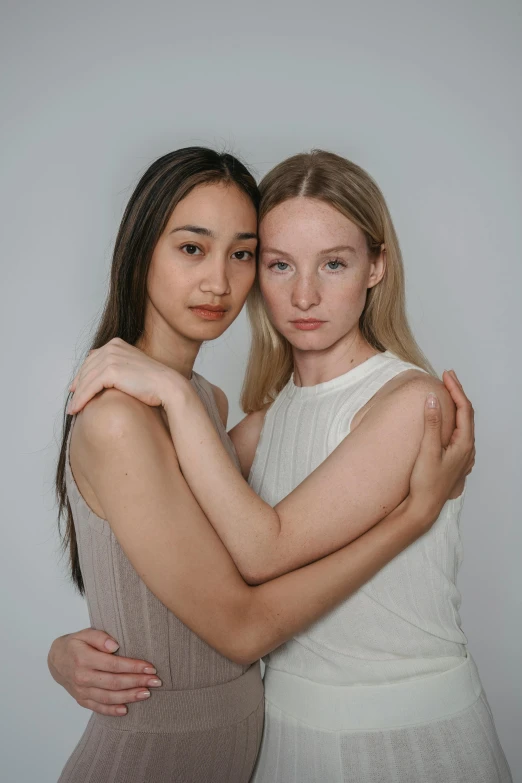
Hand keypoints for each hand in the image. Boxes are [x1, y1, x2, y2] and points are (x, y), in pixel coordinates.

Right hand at [47, 628, 161, 716]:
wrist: (56, 660)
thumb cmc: (75, 644)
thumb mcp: (84, 633)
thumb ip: (99, 637)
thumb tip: (115, 645)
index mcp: (84, 659)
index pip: (113, 665)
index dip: (133, 667)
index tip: (150, 667)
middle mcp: (82, 677)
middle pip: (114, 682)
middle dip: (137, 682)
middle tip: (156, 681)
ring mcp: (81, 691)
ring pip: (108, 697)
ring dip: (129, 697)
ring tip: (146, 694)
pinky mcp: (81, 699)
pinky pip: (98, 707)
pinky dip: (112, 710)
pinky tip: (126, 710)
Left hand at [67, 338, 187, 414]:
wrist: (167, 386)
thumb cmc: (153, 382)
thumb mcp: (132, 368)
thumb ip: (117, 366)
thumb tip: (100, 374)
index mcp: (116, 343)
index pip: (91, 359)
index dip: (81, 375)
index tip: (75, 388)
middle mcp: (111, 347)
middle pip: (86, 369)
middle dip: (77, 386)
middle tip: (72, 401)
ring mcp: (111, 358)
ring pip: (85, 380)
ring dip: (77, 396)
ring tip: (73, 409)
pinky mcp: (111, 371)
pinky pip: (89, 388)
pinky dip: (81, 399)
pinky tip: (76, 409)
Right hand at [408, 369, 474, 527]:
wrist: (424, 507)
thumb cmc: (426, 483)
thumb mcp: (427, 450)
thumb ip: (432, 423)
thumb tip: (432, 399)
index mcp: (464, 444)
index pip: (464, 408)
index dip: (456, 389)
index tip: (446, 375)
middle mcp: (468, 449)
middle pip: (467, 414)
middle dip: (457, 394)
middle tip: (447, 378)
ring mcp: (463, 457)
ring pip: (464, 425)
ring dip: (456, 407)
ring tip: (447, 394)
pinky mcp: (456, 462)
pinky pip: (459, 435)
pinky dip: (454, 421)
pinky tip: (448, 422)